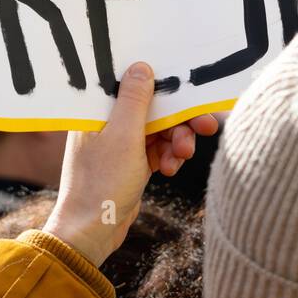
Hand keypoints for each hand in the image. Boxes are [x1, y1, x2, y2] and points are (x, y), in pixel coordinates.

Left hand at [43, 62, 217, 266]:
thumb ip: (135, 100)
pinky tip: (168, 170)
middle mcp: (108, 121)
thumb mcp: (124, 136)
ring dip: (176, 142)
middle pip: (154, 108)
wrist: (92, 232)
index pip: (136, 85)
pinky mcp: (130, 161)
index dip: (165, 87)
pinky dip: (168, 157)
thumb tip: (142, 66)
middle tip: (205, 127)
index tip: (191, 94)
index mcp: (98, 109)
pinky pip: (158, 148)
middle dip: (180, 120)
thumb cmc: (101, 183)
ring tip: (181, 158)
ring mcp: (120, 142)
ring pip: (161, 129)